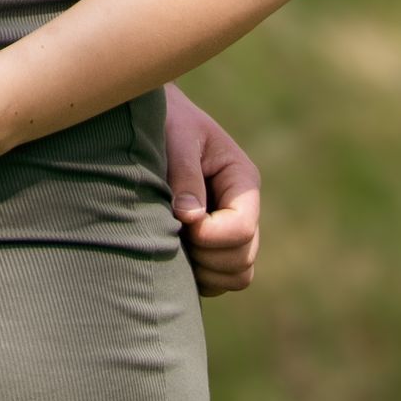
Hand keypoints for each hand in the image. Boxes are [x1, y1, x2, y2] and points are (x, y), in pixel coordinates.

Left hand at [166, 85, 260, 295]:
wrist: (157, 120)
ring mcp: (231, 229)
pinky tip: (171, 250)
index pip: (242, 228)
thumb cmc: (167, 120)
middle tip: (173, 232)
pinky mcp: (213, 244)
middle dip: (206, 255)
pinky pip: (218, 280)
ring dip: (204, 270)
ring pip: (237, 275)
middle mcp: (243, 209)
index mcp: (242, 180)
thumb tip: (189, 218)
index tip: (180, 220)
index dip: (210, 235)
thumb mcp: (177, 136)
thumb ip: (185, 174)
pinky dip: (198, 277)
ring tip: (173, 242)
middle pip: (243, 259)